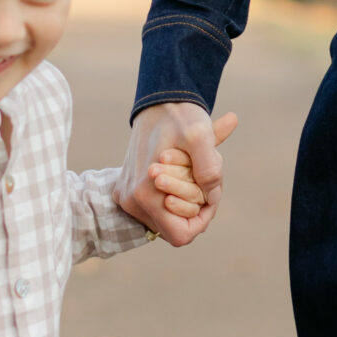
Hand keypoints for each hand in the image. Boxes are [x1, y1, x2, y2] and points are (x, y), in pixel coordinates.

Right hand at [117, 103, 238, 246]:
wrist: (157, 101)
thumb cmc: (180, 117)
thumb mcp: (201, 136)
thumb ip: (209, 170)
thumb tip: (210, 197)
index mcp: (145, 194)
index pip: (181, 235)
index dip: (202, 219)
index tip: (210, 193)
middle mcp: (131, 200)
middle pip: (174, 226)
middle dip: (195, 205)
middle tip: (202, 174)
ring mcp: (126, 196)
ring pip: (165, 216)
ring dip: (184, 198)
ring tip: (190, 169)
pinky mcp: (126, 190)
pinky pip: (155, 206)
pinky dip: (172, 193)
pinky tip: (179, 169)